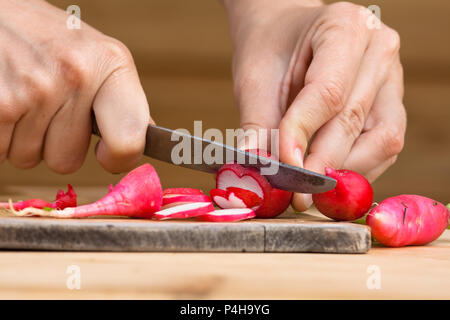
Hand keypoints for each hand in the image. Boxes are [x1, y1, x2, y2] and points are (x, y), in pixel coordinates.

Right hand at [0, 0, 151, 172]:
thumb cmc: (45, 37)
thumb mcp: (95, 54)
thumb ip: (120, 99)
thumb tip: (144, 138)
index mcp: (111, 63)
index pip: (129, 141)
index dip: (118, 159)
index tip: (107, 155)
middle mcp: (77, 75)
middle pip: (68, 161)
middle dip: (53, 142)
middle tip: (44, 103)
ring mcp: (35, 90)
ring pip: (31, 158)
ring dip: (24, 137)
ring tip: (22, 95)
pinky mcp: (0, 104)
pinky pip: (2, 152)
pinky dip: (1, 135)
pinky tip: (5, 98)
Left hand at [224, 0, 406, 210]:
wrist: (286, 36)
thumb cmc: (270, 51)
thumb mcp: (254, 80)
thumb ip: (257, 126)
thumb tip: (258, 173)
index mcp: (344, 26)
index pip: (327, 92)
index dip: (303, 136)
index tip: (283, 169)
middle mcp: (379, 50)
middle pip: (355, 120)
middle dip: (321, 164)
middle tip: (296, 194)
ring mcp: (393, 78)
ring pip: (381, 141)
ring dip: (344, 171)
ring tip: (310, 188)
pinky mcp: (393, 105)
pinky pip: (384, 148)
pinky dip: (356, 169)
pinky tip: (327, 174)